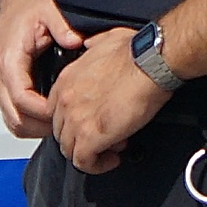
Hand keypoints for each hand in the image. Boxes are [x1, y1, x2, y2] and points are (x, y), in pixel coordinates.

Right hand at [0, 0, 82, 139]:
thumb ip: (61, 25)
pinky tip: (49, 117)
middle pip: (15, 118)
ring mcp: (1, 85)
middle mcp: (0, 76)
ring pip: (13, 122)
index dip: (44, 112)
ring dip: (36, 128)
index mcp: (9, 61)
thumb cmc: (28, 9)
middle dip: (42, 126)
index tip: (64, 112)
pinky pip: (13, 116)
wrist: (17, 5)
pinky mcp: (6, 89)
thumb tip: (75, 39)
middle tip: (68, 124)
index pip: (22, 99)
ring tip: (61, 123)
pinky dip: (30, 123)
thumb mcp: (48, 10)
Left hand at [49, 27, 169, 174]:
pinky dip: (97, 165)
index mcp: (66, 80)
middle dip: (83, 139)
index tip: (92, 123)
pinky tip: (113, 158)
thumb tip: (93, 47)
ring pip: (69, 150)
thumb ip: (92, 47)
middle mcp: (65, 101)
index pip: (56, 112)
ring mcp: (75, 119)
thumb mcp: (104, 40)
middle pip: (62, 133)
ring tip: (113, 148)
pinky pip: (83, 163)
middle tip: (107, 137)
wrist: (149, 62)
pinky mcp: (90, 137)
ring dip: (91, 153)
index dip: (75, 121)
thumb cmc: (135, 51)